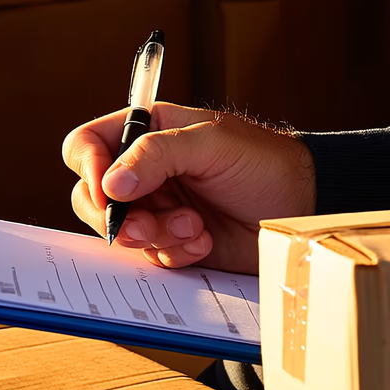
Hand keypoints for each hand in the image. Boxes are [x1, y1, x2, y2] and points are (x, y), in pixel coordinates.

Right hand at [62, 103, 316, 273]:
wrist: (301, 208)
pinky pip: (149, 256)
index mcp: (146, 132)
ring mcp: (155, 208)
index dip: (88, 168)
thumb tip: (110, 184)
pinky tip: (205, 240)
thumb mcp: (211, 144)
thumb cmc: (263, 163)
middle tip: (148, 225)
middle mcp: (143, 171)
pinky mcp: (171, 242)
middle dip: (119, 216)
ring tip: (195, 227)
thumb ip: (157, 155)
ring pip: (120, 232)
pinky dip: (175, 252)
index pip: (88, 145)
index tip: (109, 194)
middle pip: (91, 196)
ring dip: (155, 234)